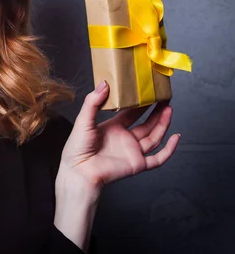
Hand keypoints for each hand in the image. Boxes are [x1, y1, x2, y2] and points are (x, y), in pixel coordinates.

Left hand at [59, 81, 179, 191]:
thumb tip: (104, 83)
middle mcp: (125, 139)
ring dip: (163, 124)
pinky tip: (176, 137)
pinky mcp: (137, 164)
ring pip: (154, 137)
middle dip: (156, 112)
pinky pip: (158, 158)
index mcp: (113, 128)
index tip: (148, 92)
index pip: (131, 113)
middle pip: (146, 124)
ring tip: (169, 109)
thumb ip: (93, 102)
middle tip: (164, 98)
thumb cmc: (77, 147)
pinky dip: (169, 149)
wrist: (79, 170)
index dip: (141, 104)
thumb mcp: (83, 120)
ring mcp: (132, 152)